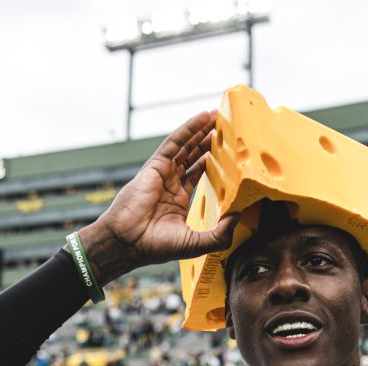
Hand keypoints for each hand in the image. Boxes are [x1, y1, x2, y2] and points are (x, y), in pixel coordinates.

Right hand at [77, 110, 238, 282]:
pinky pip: (175, 142)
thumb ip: (219, 234)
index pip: (199, 174)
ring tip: (218, 116)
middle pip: (194, 156)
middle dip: (209, 141)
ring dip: (202, 130)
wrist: (128, 242)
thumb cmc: (155, 247)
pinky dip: (189, 129)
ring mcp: (163, 173)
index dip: (214, 162)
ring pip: (186, 146)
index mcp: (179, 201)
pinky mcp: (155, 165)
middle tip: (226, 127)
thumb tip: (239, 219)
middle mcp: (171, 184)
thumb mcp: (195, 243)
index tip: (229, 152)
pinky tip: (202, 118)